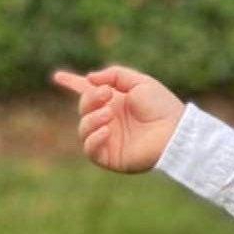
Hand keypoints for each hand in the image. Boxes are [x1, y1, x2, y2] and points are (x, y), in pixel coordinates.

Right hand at [50, 64, 184, 172]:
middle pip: (83, 108)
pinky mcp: (111, 158)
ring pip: (83, 129)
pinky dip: (93, 138)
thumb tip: (90, 79)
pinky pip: (90, 150)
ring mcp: (109, 139)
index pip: (88, 93)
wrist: (175, 131)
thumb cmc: (162, 107)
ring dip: (91, 118)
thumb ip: (114, 75)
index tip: (58, 76)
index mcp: (114, 102)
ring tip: (110, 114)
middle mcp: (109, 120)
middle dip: (90, 98)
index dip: (72, 83)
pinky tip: (107, 130)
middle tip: (106, 94)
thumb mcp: (139, 82)